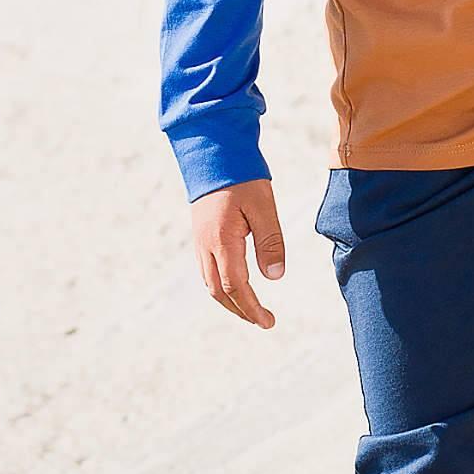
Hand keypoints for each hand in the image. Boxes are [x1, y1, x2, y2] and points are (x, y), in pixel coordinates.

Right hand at [191, 177, 286, 329]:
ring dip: (229, 301)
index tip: (268, 322)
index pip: (236, 287)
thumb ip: (270, 242)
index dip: (252, 308)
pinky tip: (235, 285)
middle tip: (262, 321)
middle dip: (240, 311)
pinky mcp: (200, 235)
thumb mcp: (264, 207)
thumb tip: (274, 277)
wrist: (212, 152)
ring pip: (210, 283)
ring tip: (251, 309)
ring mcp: (199, 241)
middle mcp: (206, 246)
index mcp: (222, 241)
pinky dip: (221, 286)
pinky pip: (207, 270)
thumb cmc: (242, 177)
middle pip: (219, 292)